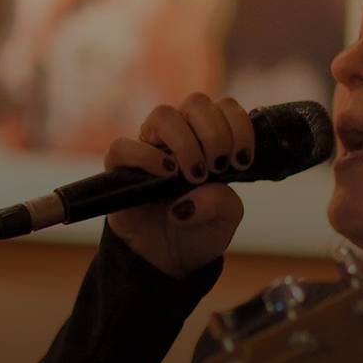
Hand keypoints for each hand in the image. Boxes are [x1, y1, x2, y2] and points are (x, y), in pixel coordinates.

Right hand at [105, 92, 251, 278]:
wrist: (169, 259)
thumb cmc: (198, 230)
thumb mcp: (226, 220)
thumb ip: (222, 203)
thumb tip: (192, 194)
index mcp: (208, 139)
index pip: (224, 107)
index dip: (238, 126)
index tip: (242, 160)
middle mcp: (179, 137)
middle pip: (196, 103)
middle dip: (215, 133)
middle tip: (218, 166)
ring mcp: (149, 149)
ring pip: (163, 115)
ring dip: (186, 142)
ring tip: (195, 174)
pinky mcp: (120, 169)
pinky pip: (123, 146)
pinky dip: (147, 157)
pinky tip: (167, 175)